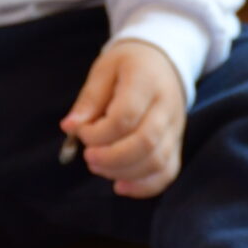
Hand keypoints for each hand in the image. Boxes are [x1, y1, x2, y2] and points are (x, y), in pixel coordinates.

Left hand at [62, 39, 187, 196]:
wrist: (163, 62)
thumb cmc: (129, 65)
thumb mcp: (104, 70)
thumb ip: (89, 99)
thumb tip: (70, 127)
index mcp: (147, 82)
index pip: (125, 117)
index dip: (98, 133)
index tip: (81, 131)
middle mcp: (167, 107)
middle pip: (144, 143)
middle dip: (110, 157)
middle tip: (88, 156)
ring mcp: (175, 128)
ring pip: (157, 161)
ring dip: (122, 172)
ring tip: (99, 165)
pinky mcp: (176, 144)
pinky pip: (167, 172)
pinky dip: (144, 186)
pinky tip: (120, 185)